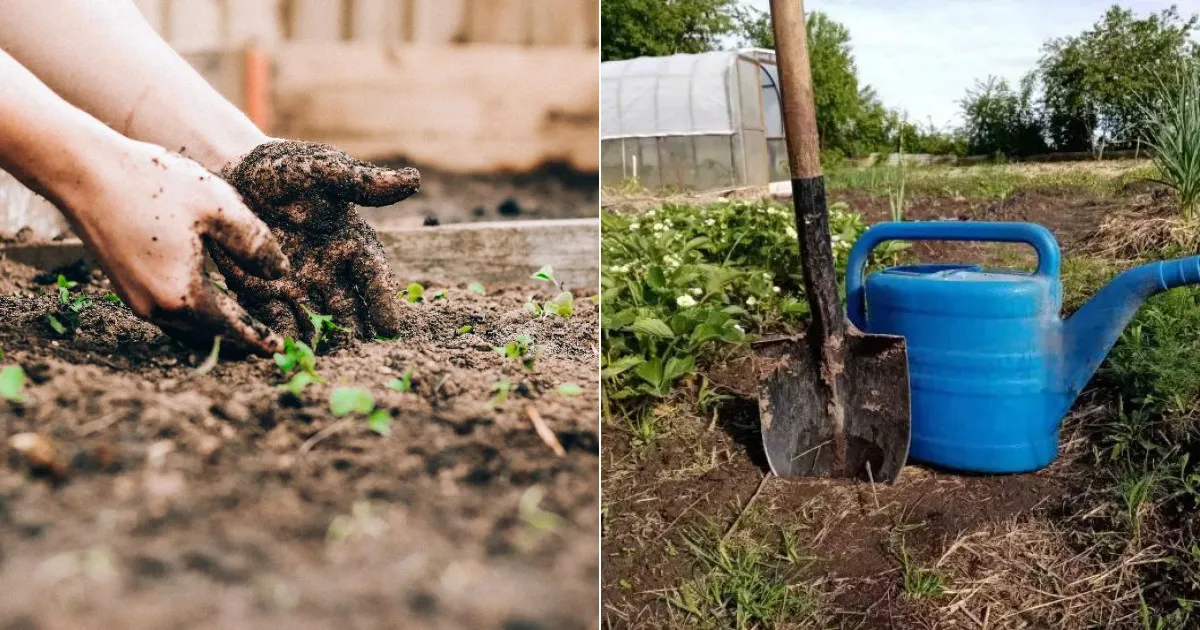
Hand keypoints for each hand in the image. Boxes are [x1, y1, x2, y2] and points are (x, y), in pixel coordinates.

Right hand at [67, 141, 289, 354]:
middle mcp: (156, 307)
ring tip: (243, 329)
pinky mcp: (125, 286)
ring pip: (186, 328)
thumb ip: (254, 244)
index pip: (232, 328)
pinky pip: (168, 313)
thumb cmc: (153, 184)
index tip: (280, 349)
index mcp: (183, 295)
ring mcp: (135, 299)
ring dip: (215, 331)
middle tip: (266, 344)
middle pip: (208, 336)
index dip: (258, 338)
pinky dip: (194, 316)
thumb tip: (280, 273)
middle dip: (239, 341)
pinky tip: (208, 303)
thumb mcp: (218, 207)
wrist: (84, 172)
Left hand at [213, 140, 420, 343]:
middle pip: (349, 308)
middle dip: (355, 333)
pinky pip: (277, 320)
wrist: (232, 173)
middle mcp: (331, 271)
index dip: (383, 301)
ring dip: (322, 342)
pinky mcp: (265, 294)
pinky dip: (283, 336)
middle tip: (360, 358)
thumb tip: (413, 179)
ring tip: (326, 363)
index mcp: (352, 243)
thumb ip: (361, 182)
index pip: (374, 277)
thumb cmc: (284, 168)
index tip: (389, 328)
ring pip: (317, 321)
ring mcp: (299, 286)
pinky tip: (285, 352)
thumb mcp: (322, 170)